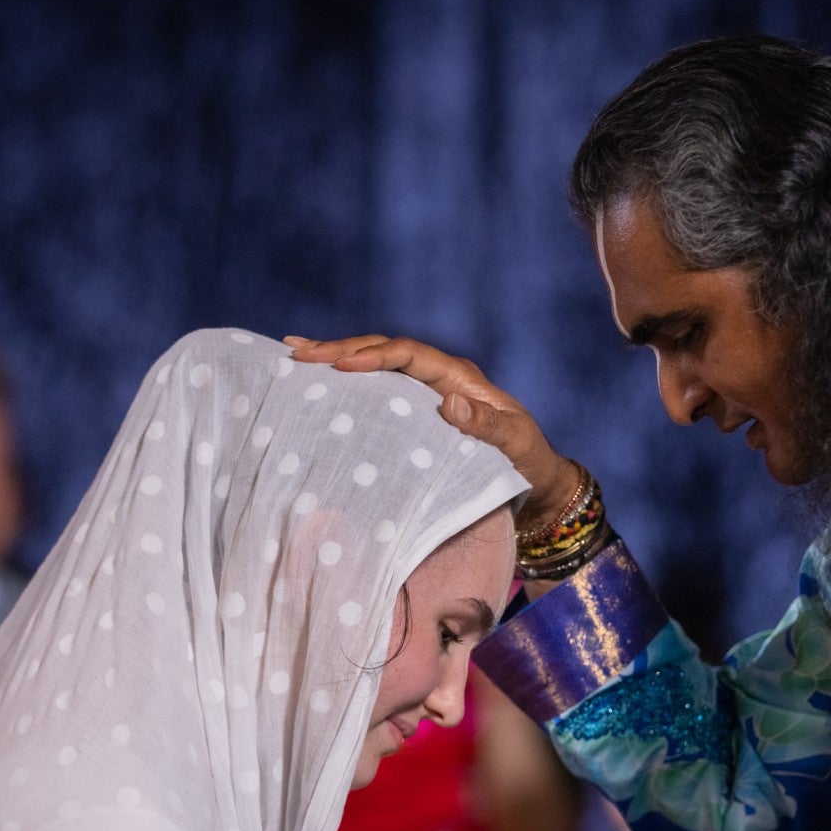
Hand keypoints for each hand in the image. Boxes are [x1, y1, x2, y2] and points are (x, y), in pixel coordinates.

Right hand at [285, 334, 580, 529]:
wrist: (535, 480)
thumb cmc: (528, 462)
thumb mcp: (515, 445)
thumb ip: (487, 426)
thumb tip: (448, 402)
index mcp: (460, 377)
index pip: (409, 355)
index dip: (374, 356)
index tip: (340, 365)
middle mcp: (439, 378)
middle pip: (384, 351)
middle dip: (341, 350)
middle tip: (298, 351)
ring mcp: (425, 393)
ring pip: (376, 367)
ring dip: (337, 359)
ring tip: (295, 352)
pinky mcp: (415, 413)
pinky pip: (378, 391)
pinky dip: (348, 384)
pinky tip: (318, 383)